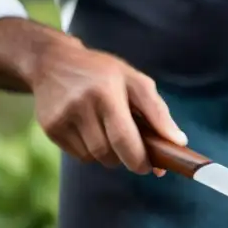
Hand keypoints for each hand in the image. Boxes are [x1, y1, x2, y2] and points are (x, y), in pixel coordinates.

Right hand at [29, 34, 185, 174]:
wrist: (52, 61)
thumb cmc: (103, 73)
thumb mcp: (135, 81)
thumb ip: (158, 112)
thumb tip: (178, 142)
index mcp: (106, 92)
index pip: (124, 138)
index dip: (139, 159)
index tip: (151, 167)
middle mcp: (80, 105)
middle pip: (108, 153)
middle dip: (126, 158)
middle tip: (134, 150)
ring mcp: (61, 118)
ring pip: (94, 157)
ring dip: (109, 155)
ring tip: (110, 133)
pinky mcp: (49, 128)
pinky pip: (78, 155)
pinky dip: (91, 152)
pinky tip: (92, 131)